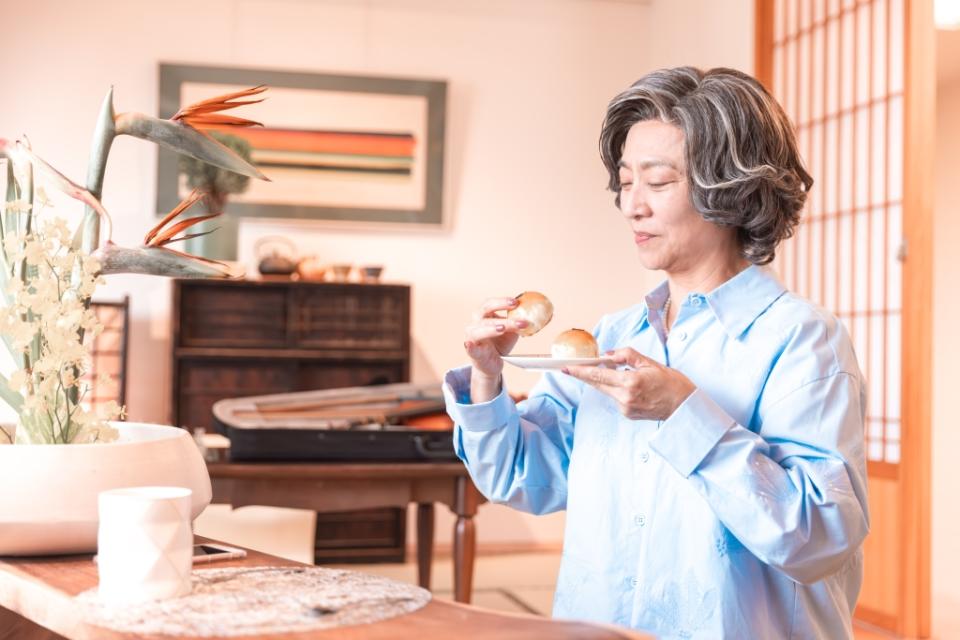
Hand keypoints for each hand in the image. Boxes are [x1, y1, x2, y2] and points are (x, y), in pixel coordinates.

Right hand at [463, 297, 529, 379]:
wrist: (492, 364)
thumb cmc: (500, 344)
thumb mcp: (511, 332)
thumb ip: (519, 323)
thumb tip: (541, 316)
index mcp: (484, 316)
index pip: (490, 304)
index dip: (502, 301)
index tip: (516, 302)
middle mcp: (475, 324)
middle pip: (484, 312)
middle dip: (499, 308)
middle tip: (514, 307)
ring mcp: (472, 338)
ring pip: (479, 330)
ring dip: (492, 328)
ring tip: (503, 328)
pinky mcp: (473, 352)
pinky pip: (470, 348)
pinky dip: (470, 346)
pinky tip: (469, 344)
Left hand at [564, 347, 694, 420]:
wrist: (684, 406)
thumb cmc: (671, 382)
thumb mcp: (650, 363)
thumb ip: (626, 356)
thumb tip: (607, 356)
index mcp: (630, 382)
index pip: (598, 375)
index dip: (580, 372)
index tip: (565, 368)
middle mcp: (625, 398)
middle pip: (598, 384)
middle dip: (586, 375)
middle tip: (573, 367)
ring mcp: (625, 408)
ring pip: (607, 390)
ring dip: (607, 381)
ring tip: (626, 374)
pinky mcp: (628, 414)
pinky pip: (616, 398)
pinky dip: (618, 390)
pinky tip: (634, 388)